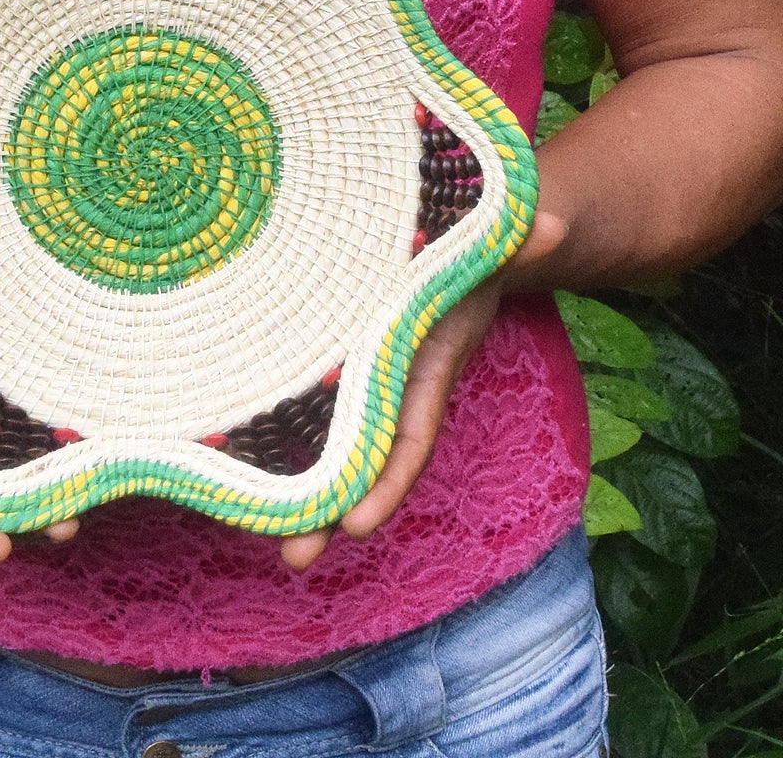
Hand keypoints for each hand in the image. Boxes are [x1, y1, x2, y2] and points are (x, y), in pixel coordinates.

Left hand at [277, 206, 567, 570]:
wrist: (453, 233)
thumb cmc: (473, 239)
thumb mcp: (494, 235)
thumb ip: (522, 233)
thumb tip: (550, 223)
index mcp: (426, 361)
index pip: (409, 435)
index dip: (387, 482)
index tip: (358, 528)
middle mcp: (389, 377)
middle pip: (359, 456)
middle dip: (329, 509)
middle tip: (292, 559)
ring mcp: (354, 367)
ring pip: (323, 436)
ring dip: (295, 483)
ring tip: (256, 532)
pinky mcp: (324, 349)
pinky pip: (298, 396)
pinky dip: (272, 430)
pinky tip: (232, 461)